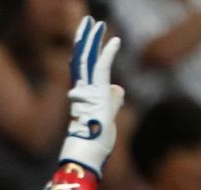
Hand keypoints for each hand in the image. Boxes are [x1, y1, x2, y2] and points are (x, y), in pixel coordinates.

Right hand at [59, 16, 123, 173]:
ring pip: (86, 60)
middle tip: (88, 22)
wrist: (88, 155)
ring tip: (94, 24)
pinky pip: (101, 69)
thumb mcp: (109, 118)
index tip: (91, 38)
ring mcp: (87, 93)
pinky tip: (114, 40)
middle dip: (85, 40)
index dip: (88, 52)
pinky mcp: (95, 95)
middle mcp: (82, 92)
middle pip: (82, 59)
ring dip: (91, 41)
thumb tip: (119, 88)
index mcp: (84, 97)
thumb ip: (113, 101)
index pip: (84, 69)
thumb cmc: (96, 144)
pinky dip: (108, 54)